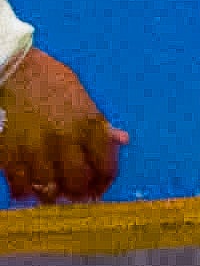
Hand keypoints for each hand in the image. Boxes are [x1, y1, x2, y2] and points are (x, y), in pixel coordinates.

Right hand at [0, 46, 124, 203]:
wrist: (10, 69)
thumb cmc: (47, 79)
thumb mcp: (80, 95)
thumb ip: (99, 122)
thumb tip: (122, 140)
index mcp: (89, 124)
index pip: (106, 166)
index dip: (104, 182)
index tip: (99, 187)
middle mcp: (65, 140)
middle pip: (79, 183)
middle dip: (80, 193)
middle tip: (76, 196)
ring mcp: (36, 149)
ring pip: (49, 190)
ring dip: (53, 196)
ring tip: (52, 195)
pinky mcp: (9, 154)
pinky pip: (20, 186)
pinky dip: (24, 193)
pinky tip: (27, 190)